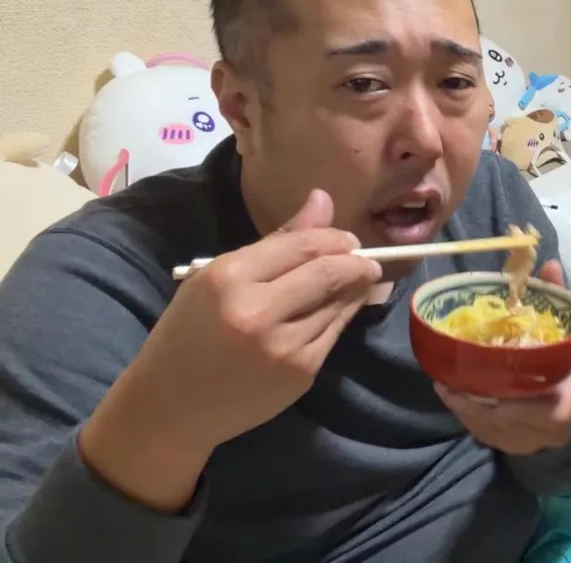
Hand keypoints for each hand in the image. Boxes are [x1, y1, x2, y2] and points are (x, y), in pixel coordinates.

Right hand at [80, 190, 380, 509]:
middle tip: (363, 259)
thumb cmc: (187, 334)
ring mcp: (284, 346)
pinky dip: (342, 315)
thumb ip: (277, 241)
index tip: (346, 238)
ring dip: (355, 287)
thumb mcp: (215, 278)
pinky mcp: (302, 373)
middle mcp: (259, 312)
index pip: (303, 245)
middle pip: (329, 272)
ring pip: (338, 303)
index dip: (334, 237)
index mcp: (229, 278)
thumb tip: (323, 199)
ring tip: (356, 280)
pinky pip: (335, 332)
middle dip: (356, 261)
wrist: (172, 406)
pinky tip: (336, 308)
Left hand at [435, 261, 570, 454]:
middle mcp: (540, 429)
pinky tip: (448, 392)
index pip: (535, 405)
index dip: (507, 397)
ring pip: (486, 424)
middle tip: (450, 375)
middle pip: (501, 416)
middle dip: (474, 398)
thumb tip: (548, 264)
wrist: (569, 421)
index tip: (485, 376)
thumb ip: (556, 304)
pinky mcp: (504, 445)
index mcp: (560, 404)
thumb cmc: (565, 375)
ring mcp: (520, 441)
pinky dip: (463, 412)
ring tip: (444, 381)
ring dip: (463, 404)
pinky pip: (479, 430)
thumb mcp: (567, 341)